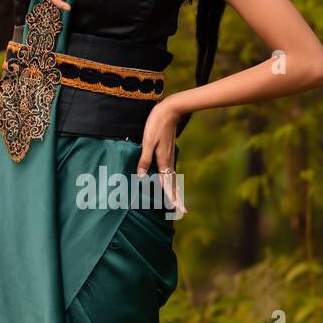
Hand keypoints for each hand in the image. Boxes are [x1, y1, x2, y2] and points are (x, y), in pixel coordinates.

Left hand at [135, 99, 188, 216]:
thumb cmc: (156, 124)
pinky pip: (170, 171)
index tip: (178, 210)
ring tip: (177, 202)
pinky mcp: (168, 152)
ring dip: (175, 190)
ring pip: (173, 178)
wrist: (170, 109)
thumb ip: (144, 159)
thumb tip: (140, 176)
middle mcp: (168, 161)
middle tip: (183, 212)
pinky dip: (171, 180)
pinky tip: (170, 182)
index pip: (167, 184)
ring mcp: (170, 156)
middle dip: (177, 198)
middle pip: (173, 184)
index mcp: (163, 161)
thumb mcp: (147, 141)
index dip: (171, 197)